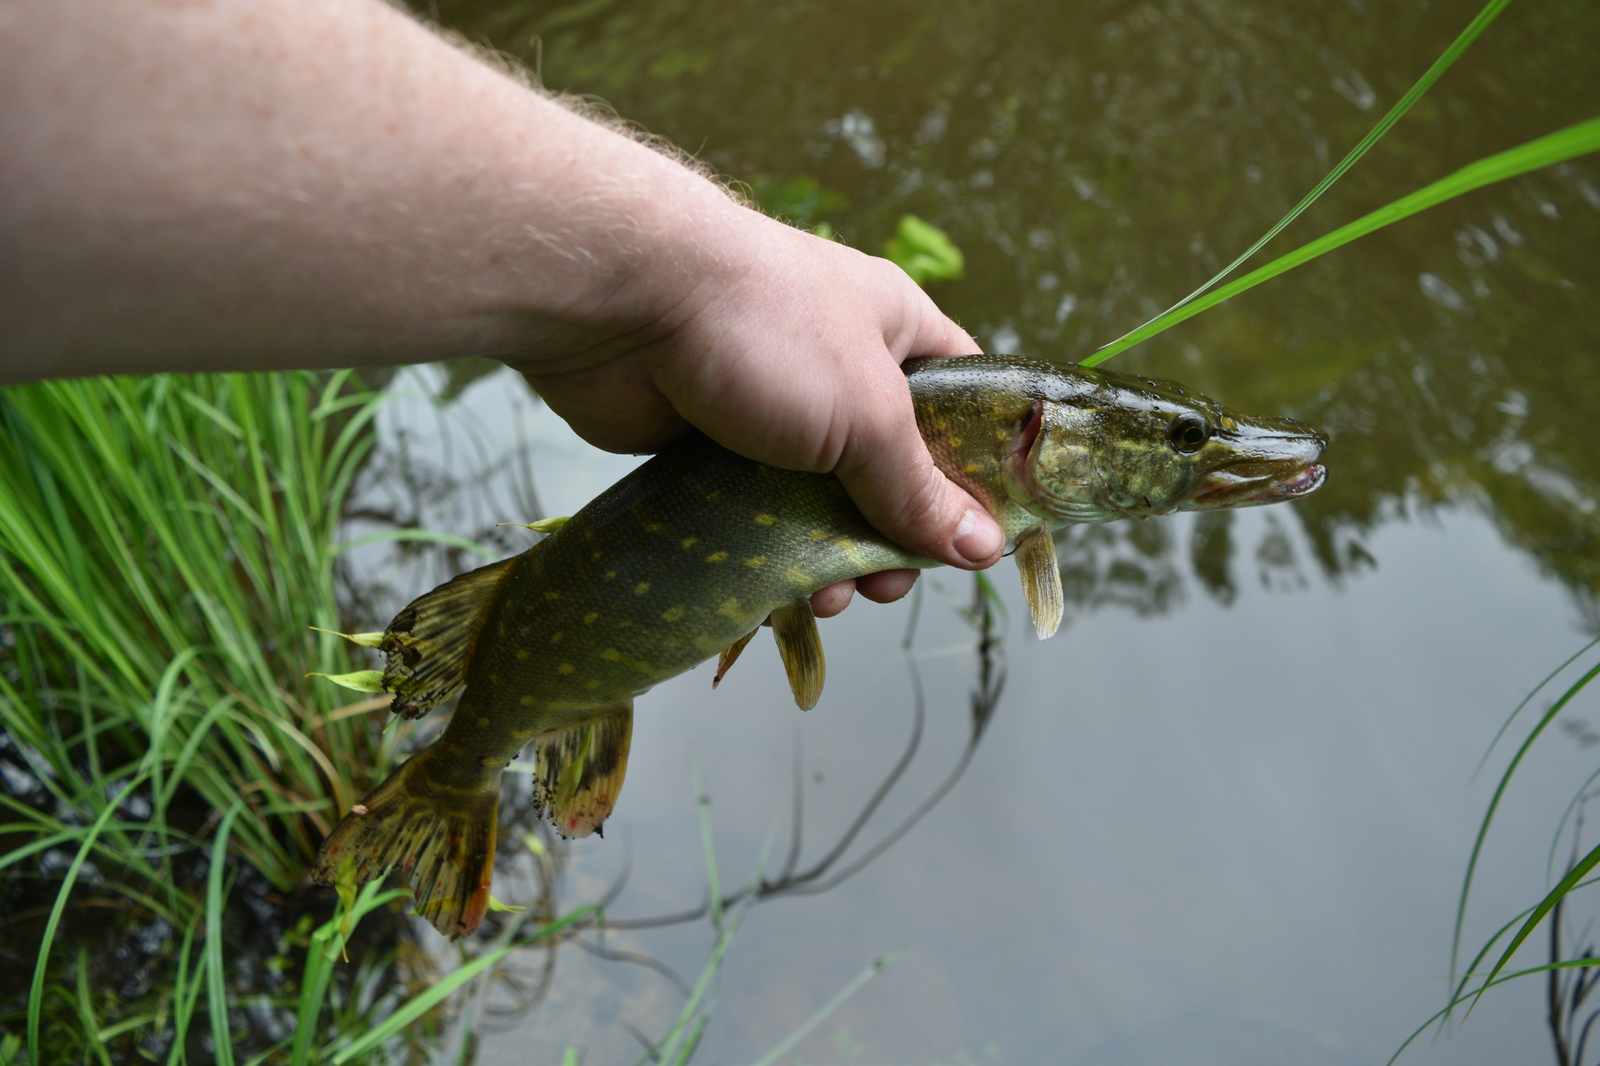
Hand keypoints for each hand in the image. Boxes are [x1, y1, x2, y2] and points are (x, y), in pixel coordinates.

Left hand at [511, 204, 1003, 614]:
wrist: (621, 303)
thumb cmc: (767, 331)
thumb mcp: (869, 414)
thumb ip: (920, 488)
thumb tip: (983, 548)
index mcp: (896, 331)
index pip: (963, 403)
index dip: (981, 471)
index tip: (983, 538)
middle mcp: (839, 369)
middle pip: (890, 471)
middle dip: (893, 537)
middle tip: (888, 584)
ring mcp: (772, 409)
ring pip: (819, 504)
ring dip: (830, 561)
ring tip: (828, 598)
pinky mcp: (710, 446)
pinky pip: (755, 515)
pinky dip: (768, 556)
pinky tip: (773, 596)